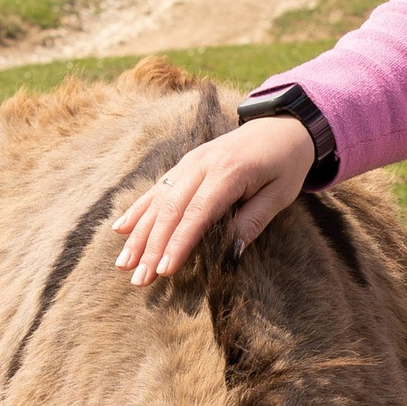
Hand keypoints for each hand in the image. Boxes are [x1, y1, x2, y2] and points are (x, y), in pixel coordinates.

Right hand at [111, 116, 315, 286]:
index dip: (179, 243)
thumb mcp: (280, 194)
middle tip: (138, 280)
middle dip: (151, 247)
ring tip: (123, 264)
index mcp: (229, 172)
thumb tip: (231, 254)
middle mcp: (202, 164)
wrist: (282, 125)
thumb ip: (253, 221)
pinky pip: (157, 188)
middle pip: (170, 210)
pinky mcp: (184, 163)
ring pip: (157, 201)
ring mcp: (189, 162)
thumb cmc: (285, 164)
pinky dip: (138, 209)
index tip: (164, 270)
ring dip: (138, 234)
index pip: (198, 213)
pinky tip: (120, 229)